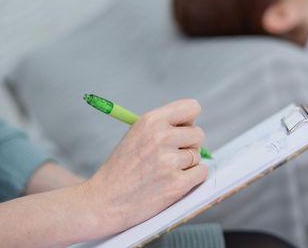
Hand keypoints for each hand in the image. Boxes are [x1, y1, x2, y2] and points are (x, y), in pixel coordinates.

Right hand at [83, 99, 207, 236]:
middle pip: (198, 133)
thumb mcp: (136, 134)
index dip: (189, 121)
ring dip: (187, 164)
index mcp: (151, 120)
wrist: (105, 200)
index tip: (181, 130)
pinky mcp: (177, 184)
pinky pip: (201, 172)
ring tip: (164, 171)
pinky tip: (173, 180)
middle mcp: (162, 137)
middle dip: (188, 145)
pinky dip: (192, 178)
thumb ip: (163, 125)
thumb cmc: (122, 167)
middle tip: (169, 156)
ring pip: (198, 155)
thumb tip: (192, 124)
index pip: (192, 108)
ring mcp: (170, 161)